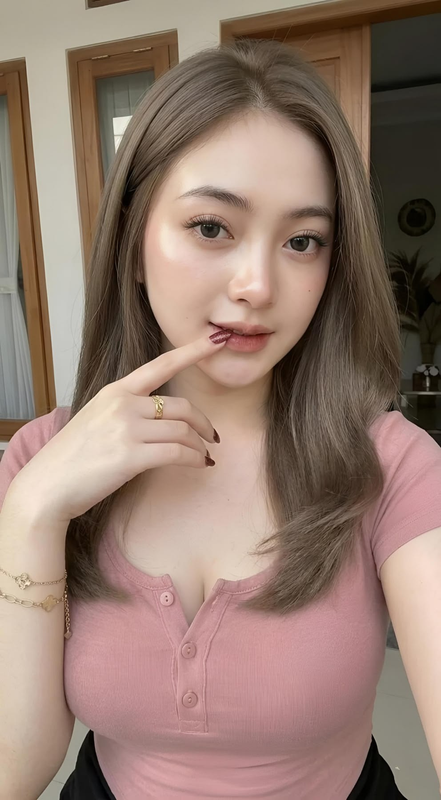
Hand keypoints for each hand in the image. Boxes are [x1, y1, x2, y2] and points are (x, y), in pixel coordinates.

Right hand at [10, 332, 229, 523]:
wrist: (48, 485)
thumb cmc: (73, 457)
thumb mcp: (97, 418)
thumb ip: (126, 411)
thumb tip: (161, 418)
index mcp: (115, 391)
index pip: (161, 365)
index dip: (192, 351)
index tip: (215, 341)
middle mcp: (123, 404)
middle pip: (181, 407)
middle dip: (204, 424)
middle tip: (212, 437)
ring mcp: (126, 429)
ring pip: (183, 431)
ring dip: (201, 446)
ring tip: (205, 457)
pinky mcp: (131, 456)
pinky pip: (177, 453)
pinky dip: (195, 459)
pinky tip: (200, 465)